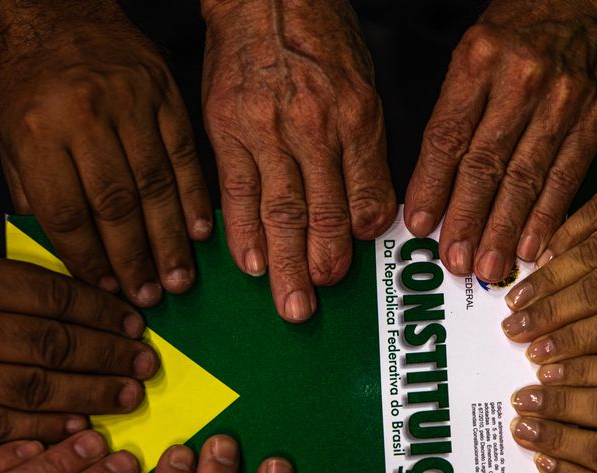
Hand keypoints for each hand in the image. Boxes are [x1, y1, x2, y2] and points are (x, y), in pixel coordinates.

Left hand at [0, 2, 210, 305]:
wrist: (58, 15)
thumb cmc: (31, 85)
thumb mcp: (10, 139)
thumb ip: (35, 197)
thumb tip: (67, 258)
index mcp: (37, 132)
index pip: (67, 213)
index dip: (89, 260)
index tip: (105, 291)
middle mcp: (83, 116)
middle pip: (115, 205)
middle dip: (134, 259)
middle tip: (150, 298)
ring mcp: (128, 102)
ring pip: (154, 184)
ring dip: (169, 239)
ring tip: (178, 278)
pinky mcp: (162, 92)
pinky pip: (183, 153)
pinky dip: (195, 196)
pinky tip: (200, 231)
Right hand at [202, 0, 396, 322]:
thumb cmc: (318, 38)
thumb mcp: (362, 86)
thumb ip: (367, 151)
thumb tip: (370, 216)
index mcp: (354, 115)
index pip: (363, 193)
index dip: (358, 238)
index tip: (352, 272)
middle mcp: (312, 127)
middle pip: (319, 213)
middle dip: (318, 267)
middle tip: (313, 310)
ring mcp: (265, 130)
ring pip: (277, 210)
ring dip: (282, 264)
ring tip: (288, 302)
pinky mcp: (226, 129)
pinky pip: (234, 191)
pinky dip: (241, 231)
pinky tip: (248, 263)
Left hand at [405, 0, 596, 281]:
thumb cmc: (526, 26)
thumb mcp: (477, 48)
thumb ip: (456, 108)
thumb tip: (432, 183)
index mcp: (480, 57)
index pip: (448, 134)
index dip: (431, 186)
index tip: (420, 225)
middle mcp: (522, 79)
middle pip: (485, 163)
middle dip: (466, 218)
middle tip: (453, 261)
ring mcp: (564, 101)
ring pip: (526, 178)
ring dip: (504, 229)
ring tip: (487, 267)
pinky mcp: (595, 121)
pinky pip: (566, 178)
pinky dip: (547, 218)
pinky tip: (533, 248)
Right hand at [501, 160, 596, 362]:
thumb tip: (574, 358)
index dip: (573, 342)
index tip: (537, 358)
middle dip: (549, 315)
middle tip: (513, 332)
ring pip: (588, 252)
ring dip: (546, 281)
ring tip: (517, 303)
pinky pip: (590, 214)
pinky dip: (560, 240)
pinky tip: (537, 262)